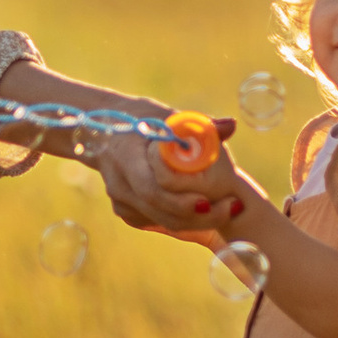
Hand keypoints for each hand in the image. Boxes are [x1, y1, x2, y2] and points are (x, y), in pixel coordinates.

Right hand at [95, 119, 250, 239]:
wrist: (106, 131)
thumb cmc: (142, 119)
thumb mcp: (168, 116)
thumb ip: (200, 124)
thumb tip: (231, 125)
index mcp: (126, 158)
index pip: (151, 189)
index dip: (179, 200)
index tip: (208, 201)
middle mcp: (119, 184)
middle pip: (160, 211)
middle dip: (198, 216)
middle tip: (231, 208)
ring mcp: (120, 201)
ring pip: (161, 221)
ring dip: (195, 221)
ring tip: (227, 210)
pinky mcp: (125, 211)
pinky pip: (157, 221)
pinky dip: (182, 219)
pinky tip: (205, 212)